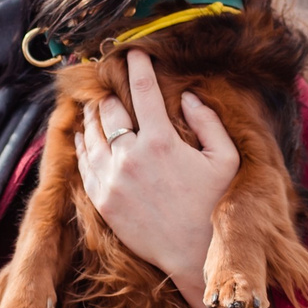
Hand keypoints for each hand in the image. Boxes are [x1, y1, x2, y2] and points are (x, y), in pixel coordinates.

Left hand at [73, 52, 236, 287]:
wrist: (193, 255)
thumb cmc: (214, 206)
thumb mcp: (224, 159)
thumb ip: (208, 122)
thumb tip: (187, 96)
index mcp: (162, 141)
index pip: (143, 90)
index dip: (137, 66)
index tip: (133, 52)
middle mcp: (131, 155)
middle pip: (110, 109)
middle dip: (111, 90)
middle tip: (109, 78)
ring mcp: (111, 178)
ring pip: (91, 132)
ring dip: (93, 114)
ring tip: (96, 104)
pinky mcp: (101, 199)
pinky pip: (84, 161)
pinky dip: (83, 143)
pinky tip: (86, 135)